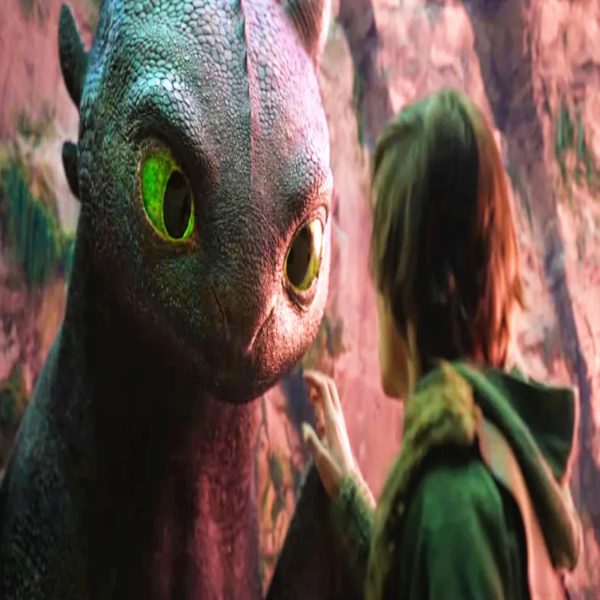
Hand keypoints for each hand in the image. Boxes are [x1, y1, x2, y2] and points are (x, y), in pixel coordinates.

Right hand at [302, 370, 373, 505]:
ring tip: (307, 390)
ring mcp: (338, 424)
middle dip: (318, 379)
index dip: (315, 380)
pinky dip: (320, 401)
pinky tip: (313, 406)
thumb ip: (312, 441)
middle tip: (304, 376)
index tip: (302, 374)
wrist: (350, 486)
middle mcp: (337, 420)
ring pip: (330, 398)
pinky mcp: (336, 430)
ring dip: (319, 389)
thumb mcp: (321, 458)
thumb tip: (304, 426)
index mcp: (332, 422)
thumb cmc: (335, 474)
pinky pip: (329, 408)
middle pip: (330, 389)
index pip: (325, 392)